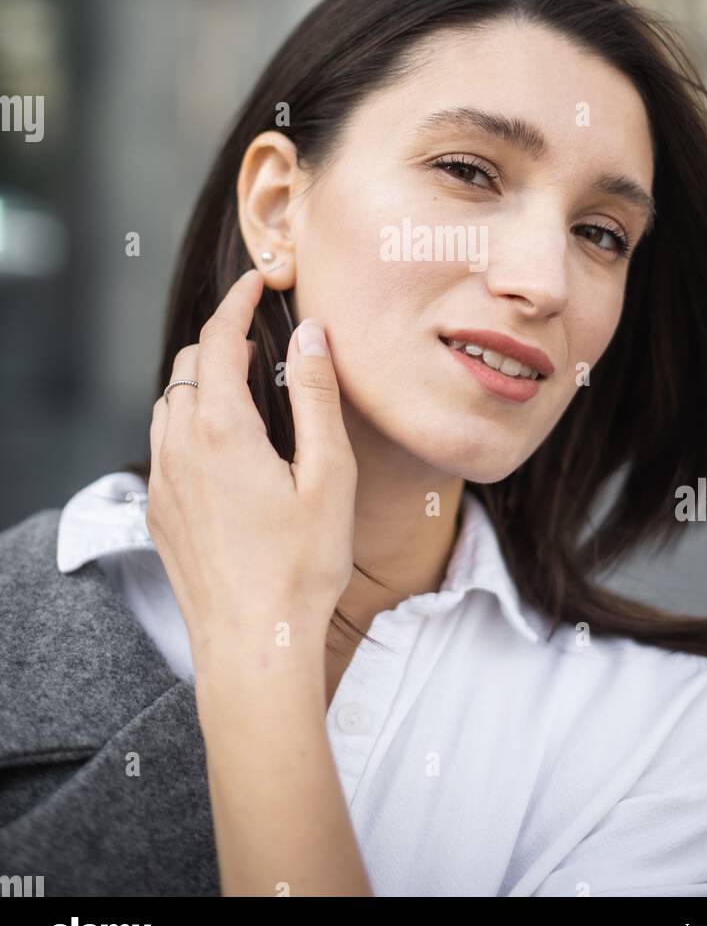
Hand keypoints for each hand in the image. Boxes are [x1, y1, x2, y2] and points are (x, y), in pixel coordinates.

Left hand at [146, 269, 357, 669]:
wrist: (254, 645)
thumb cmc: (302, 566)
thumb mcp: (329, 475)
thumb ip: (317, 395)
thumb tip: (311, 333)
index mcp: (221, 429)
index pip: (219, 339)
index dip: (239, 302)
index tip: (258, 280)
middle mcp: (179, 447)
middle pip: (189, 365)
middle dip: (222, 339)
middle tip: (263, 336)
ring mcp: (162, 482)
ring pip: (169, 402)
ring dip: (201, 380)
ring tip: (244, 384)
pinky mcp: (158, 512)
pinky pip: (163, 443)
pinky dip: (188, 420)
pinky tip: (223, 444)